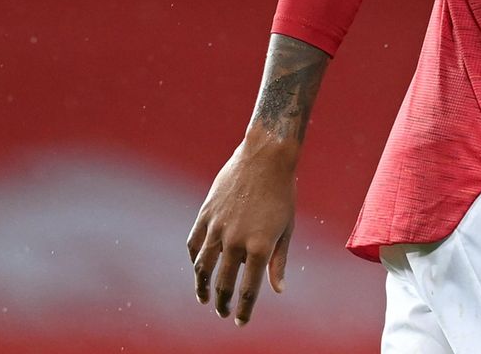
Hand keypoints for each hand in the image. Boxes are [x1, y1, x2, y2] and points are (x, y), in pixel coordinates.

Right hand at [186, 134, 297, 325]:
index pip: (249, 290)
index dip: (244, 310)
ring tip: (205, 298)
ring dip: (202, 287)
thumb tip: (278, 290)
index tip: (240, 322)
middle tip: (224, 313)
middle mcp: (236, 241)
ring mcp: (218, 228)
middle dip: (223, 303)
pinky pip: (194, 244)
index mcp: (260, 247)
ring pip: (202, 267)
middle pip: (224, 283)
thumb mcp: (286, 229)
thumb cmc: (282, 194)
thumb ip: (279, 262)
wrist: (265, 158)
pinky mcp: (205, 214)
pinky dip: (194, 259)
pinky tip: (198, 268)